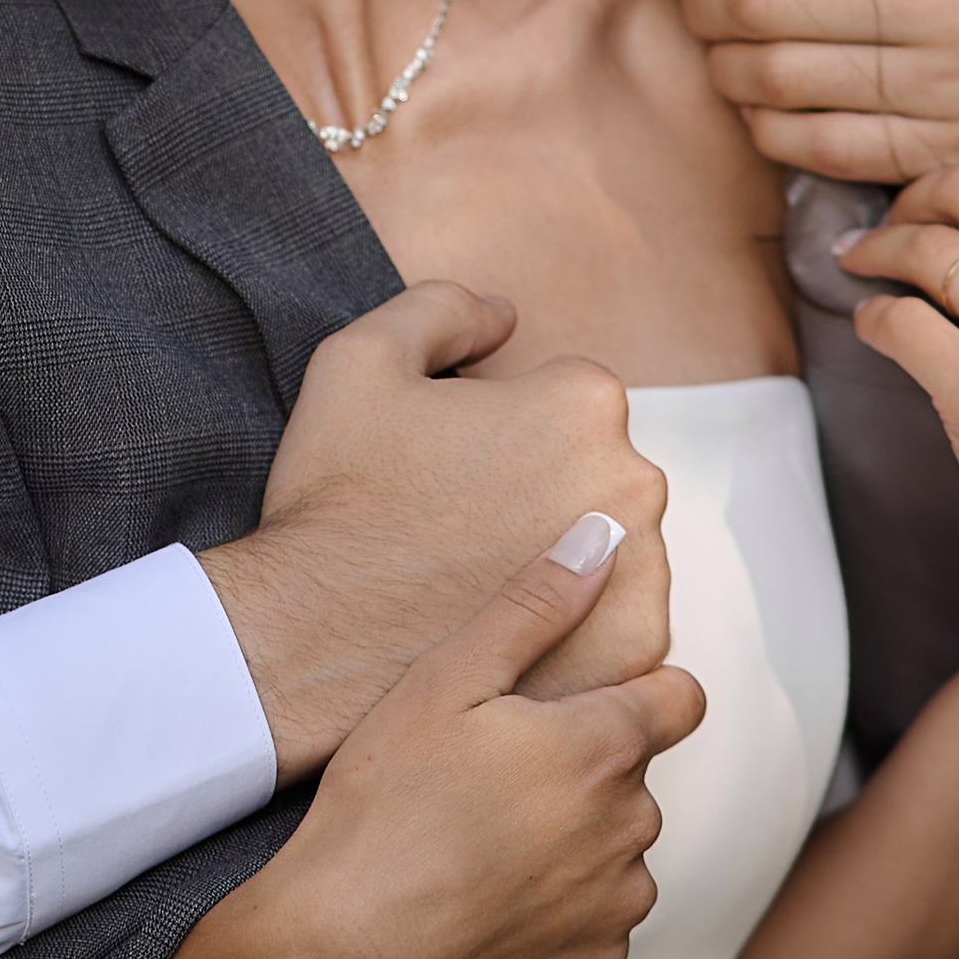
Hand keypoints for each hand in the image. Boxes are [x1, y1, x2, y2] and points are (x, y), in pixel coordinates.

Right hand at [13, 519, 706, 958]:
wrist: (343, 942)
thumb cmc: (386, 802)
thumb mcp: (448, 677)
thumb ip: (536, 603)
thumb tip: (603, 538)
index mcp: (603, 746)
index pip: (680, 698)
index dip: (636, 690)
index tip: (575, 699)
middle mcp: (629, 826)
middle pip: (636, 770)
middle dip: (586, 761)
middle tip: (493, 766)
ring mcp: (614, 902)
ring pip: (621, 844)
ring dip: (579, 834)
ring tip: (486, 831)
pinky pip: (600, 917)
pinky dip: (562, 904)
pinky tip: (493, 890)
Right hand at [200, 288, 668, 778]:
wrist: (316, 640)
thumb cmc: (338, 500)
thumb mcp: (359, 358)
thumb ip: (443, 308)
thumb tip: (505, 318)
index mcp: (581, 402)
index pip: (562, 400)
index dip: (499, 433)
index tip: (452, 473)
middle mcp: (633, 481)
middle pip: (597, 473)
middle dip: (543, 493)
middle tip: (462, 530)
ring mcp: (642, 573)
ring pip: (613, 549)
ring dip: (567, 560)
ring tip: (481, 583)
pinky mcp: (634, 649)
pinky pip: (619, 624)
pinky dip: (578, 629)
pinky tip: (509, 627)